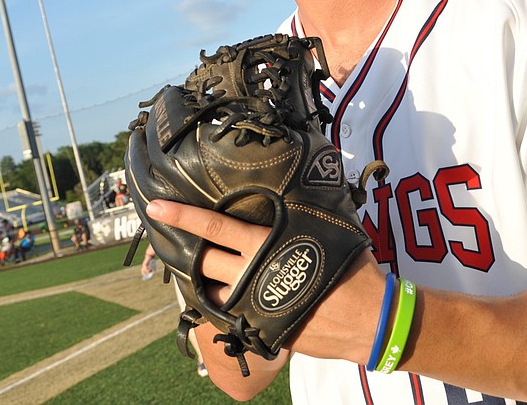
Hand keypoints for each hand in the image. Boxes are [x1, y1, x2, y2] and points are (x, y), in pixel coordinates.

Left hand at [146, 199, 384, 363]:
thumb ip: (299, 215)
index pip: (214, 228)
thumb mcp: (326, 230)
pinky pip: (228, 319)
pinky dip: (222, 307)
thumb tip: (291, 193)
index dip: (183, 217)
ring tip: (202, 272)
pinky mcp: (261, 331)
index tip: (157, 208)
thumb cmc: (351, 269)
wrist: (369, 319)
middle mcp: (252, 277)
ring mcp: (253, 308)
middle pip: (202, 263)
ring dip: (202, 282)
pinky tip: (226, 299)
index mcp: (265, 247)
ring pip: (209, 294)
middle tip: (173, 242)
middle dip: (185, 252)